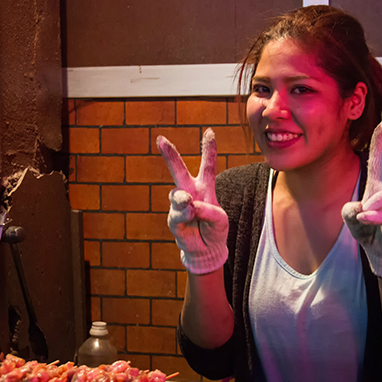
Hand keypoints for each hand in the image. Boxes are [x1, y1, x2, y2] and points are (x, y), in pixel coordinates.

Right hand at [157, 128, 228, 273]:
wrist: (206, 249)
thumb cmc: (215, 230)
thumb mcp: (221, 219)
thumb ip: (208, 209)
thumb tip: (190, 204)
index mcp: (205, 187)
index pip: (207, 165)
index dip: (208, 148)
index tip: (210, 132)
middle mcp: (191, 192)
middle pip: (179, 170)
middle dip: (170, 155)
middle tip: (160, 139)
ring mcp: (181, 205)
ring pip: (176, 194)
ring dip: (183, 199)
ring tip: (189, 204)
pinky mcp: (174, 219)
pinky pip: (177, 213)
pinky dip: (185, 215)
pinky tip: (190, 216)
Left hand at [341, 121, 381, 278]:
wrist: (379, 252)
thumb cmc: (367, 230)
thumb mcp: (351, 218)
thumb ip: (349, 210)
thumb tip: (361, 207)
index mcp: (376, 187)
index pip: (377, 161)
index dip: (379, 142)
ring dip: (376, 201)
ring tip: (365, 211)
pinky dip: (375, 217)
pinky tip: (365, 219)